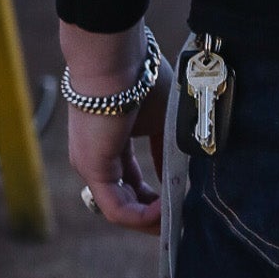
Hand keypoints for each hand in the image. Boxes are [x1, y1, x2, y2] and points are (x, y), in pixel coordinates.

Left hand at [61, 20, 171, 234]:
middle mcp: (97, 158)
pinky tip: (165, 210)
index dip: (156, 195)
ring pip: (120, 208)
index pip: (131, 180)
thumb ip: (169, 144)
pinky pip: (116, 207)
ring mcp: (91, 165)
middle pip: (125, 198)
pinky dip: (141, 215)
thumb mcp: (163, 114)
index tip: (180, 201)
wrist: (114, 57)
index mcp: (111, 143)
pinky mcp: (92, 168)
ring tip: (177, 220)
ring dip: (149, 219)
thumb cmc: (140, 76)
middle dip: (153, 213)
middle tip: (180, 220)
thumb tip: (187, 171)